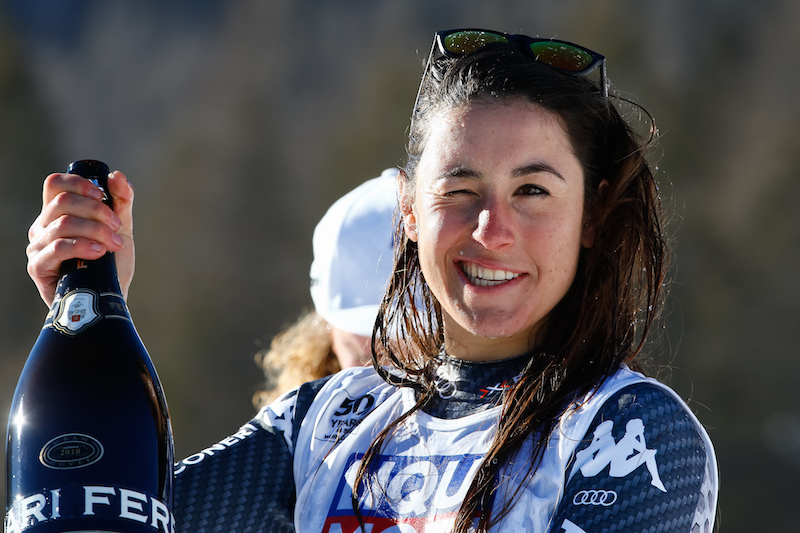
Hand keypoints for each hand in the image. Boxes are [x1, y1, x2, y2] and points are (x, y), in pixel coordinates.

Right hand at [26, 170, 134, 305]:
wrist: (109, 298)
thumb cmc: (111, 264)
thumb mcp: (120, 229)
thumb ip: (121, 202)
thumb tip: (117, 176)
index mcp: (57, 213)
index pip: (55, 184)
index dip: (79, 183)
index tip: (102, 195)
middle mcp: (43, 226)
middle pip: (63, 202)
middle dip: (98, 212)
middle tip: (117, 228)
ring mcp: (37, 246)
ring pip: (63, 223)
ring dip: (96, 231)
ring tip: (114, 244)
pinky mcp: (38, 267)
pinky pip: (57, 247)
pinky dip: (82, 246)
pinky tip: (99, 252)